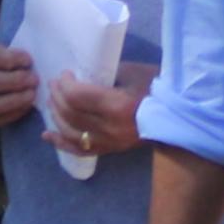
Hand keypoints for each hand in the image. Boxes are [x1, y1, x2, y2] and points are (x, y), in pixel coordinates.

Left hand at [40, 59, 154, 163]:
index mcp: (116, 105)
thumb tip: (84, 75)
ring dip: (55, 116)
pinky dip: (61, 143)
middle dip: (57, 97)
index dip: (65, 84)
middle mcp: (109, 127)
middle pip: (71, 113)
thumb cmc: (157, 89)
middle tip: (54, 85)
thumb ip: (107, 73)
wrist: (176, 117)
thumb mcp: (133, 73)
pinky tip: (47, 136)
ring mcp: (109, 142)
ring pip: (70, 132)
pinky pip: (80, 150)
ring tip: (51, 103)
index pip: (78, 96)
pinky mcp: (110, 149)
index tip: (64, 75)